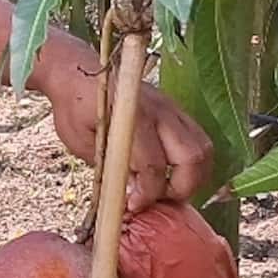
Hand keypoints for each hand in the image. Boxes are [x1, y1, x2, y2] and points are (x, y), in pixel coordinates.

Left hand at [36, 34, 214, 211]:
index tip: (134, 206)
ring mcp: (171, 107)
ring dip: (193, 176)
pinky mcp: (176, 109)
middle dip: (181, 188)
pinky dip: (192, 162)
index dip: (148, 194)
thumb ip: (110, 168)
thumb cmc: (74, 108)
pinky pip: (198, 138)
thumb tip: (134, 195)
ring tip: (168, 189)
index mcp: (130, 117)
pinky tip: (171, 173)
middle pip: (191, 157)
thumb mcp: (81, 143)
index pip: (153, 165)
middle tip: (158, 201)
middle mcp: (159, 110)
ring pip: (203, 148)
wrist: (76, 71)